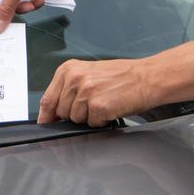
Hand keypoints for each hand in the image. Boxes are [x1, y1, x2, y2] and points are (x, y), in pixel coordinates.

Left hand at [38, 58, 160, 125]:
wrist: (147, 77)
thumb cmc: (122, 76)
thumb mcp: (89, 74)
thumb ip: (68, 90)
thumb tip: (52, 114)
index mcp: (69, 69)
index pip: (47, 100)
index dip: (47, 116)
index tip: (46, 124)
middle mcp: (75, 79)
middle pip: (61, 113)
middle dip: (75, 114)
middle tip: (95, 103)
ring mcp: (86, 93)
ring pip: (76, 121)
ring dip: (90, 118)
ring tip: (105, 102)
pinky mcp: (98, 106)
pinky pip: (92, 125)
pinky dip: (103, 121)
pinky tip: (112, 107)